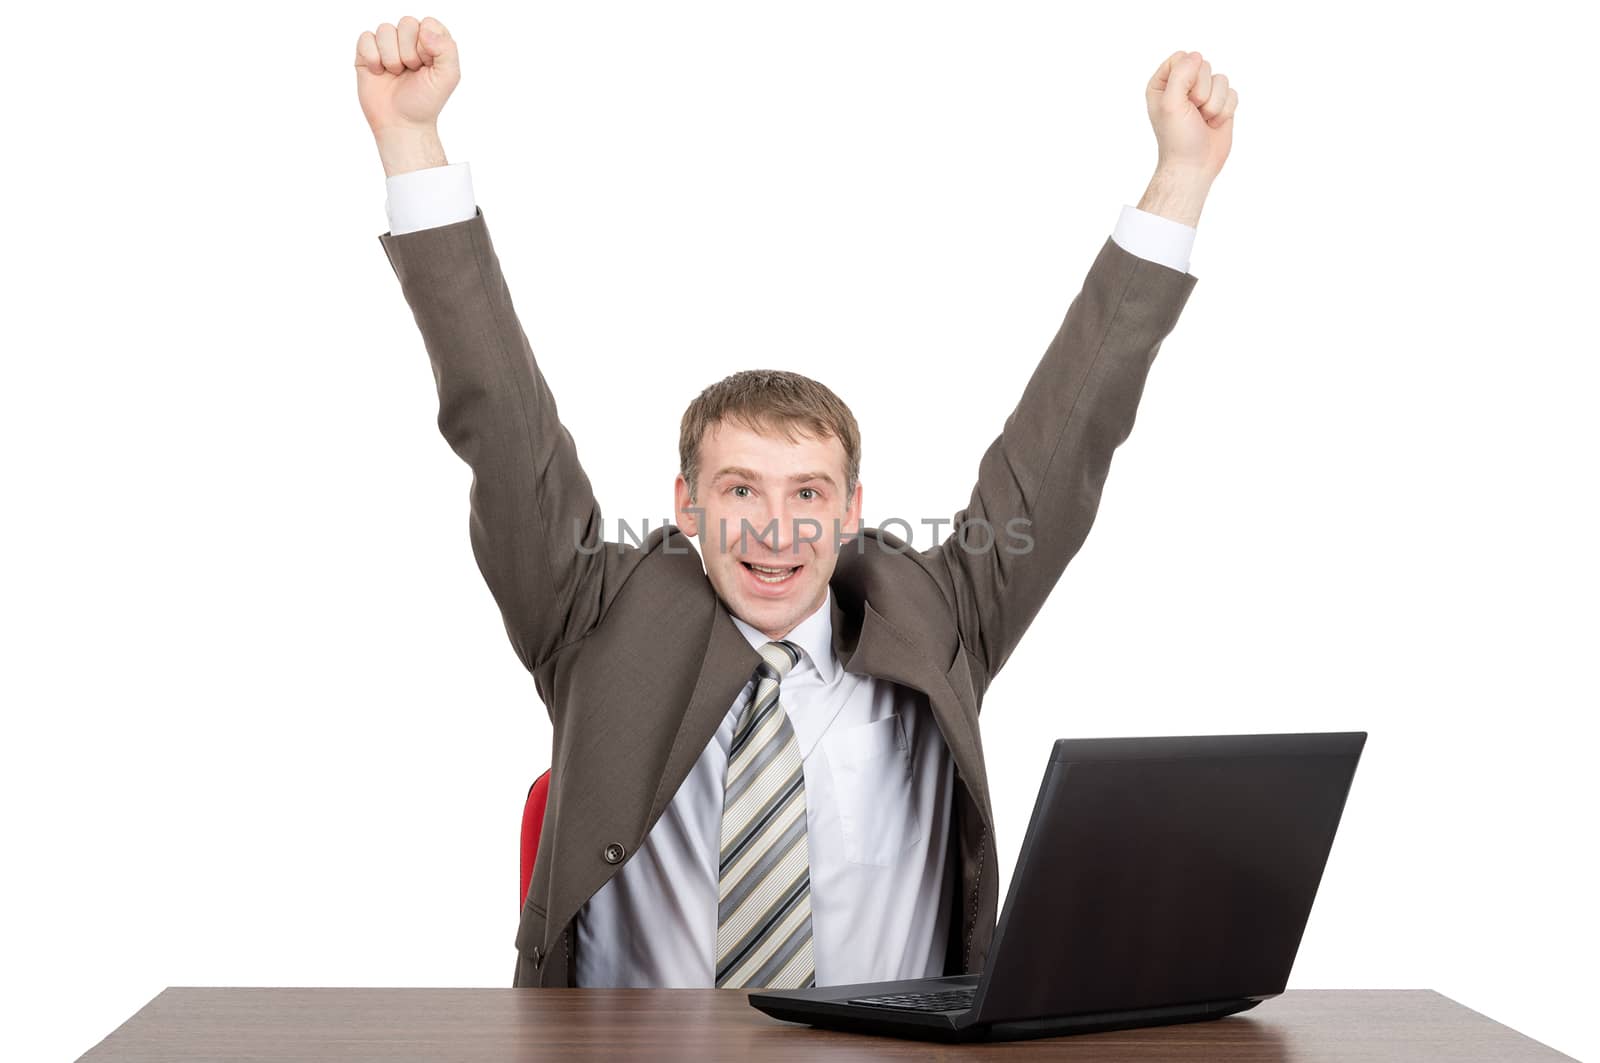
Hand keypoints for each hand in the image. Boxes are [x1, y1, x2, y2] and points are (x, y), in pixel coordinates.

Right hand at [354, 16, 460, 175]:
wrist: (401, 124)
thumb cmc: (425, 101)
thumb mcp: (448, 77)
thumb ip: (447, 49)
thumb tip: (425, 30)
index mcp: (431, 41)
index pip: (428, 23)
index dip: (427, 45)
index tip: (427, 65)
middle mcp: (409, 39)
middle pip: (406, 23)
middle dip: (409, 52)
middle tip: (411, 72)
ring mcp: (387, 45)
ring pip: (385, 29)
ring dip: (391, 57)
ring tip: (396, 74)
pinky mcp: (367, 52)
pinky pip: (365, 38)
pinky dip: (373, 58)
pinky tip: (379, 73)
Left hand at [1145, 50, 1237, 185]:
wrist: (1194, 165)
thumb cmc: (1178, 138)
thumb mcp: (1171, 104)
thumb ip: (1180, 74)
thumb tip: (1197, 56)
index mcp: (1163, 83)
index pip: (1181, 57)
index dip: (1187, 75)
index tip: (1182, 99)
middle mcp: (1183, 85)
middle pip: (1204, 66)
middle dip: (1202, 92)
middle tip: (1193, 113)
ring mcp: (1204, 94)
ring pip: (1222, 79)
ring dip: (1215, 104)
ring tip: (1203, 120)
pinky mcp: (1221, 103)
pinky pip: (1233, 93)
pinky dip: (1226, 110)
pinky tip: (1214, 124)